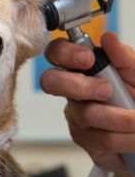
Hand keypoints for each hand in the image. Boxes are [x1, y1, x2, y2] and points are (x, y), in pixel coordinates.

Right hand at [40, 32, 134, 176]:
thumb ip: (124, 58)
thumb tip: (108, 38)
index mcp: (81, 67)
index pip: (57, 53)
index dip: (64, 54)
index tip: (87, 59)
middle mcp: (72, 88)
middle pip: (50, 81)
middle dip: (78, 86)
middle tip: (105, 90)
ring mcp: (75, 113)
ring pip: (84, 113)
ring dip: (118, 117)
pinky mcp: (82, 137)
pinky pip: (98, 138)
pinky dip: (123, 137)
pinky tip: (133, 136)